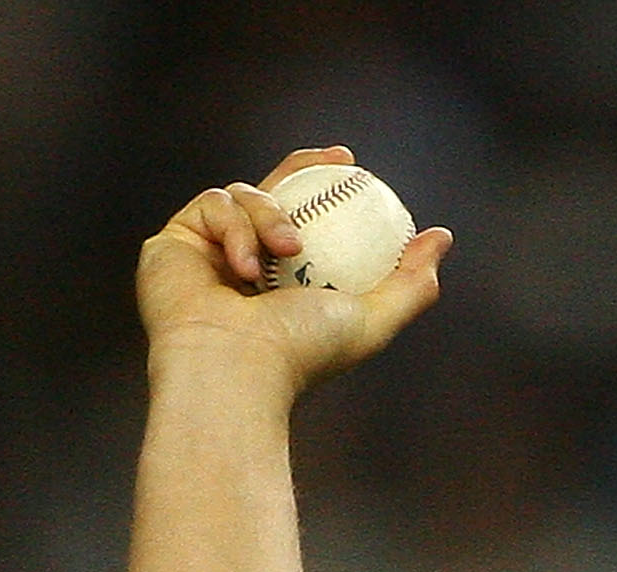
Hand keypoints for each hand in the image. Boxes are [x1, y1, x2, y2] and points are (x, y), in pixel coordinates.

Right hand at [135, 146, 450, 400]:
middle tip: (335, 159)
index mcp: (287, 281)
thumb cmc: (303, 350)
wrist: (235, 367)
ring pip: (245, 194)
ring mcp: (207, 251)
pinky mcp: (174, 242)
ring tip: (286, 250)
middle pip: (269, 192)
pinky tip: (244, 267)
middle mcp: (247, 264)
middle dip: (301, 169)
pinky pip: (214, 205)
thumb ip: (411, 282)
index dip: (325, 184)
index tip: (353, 164)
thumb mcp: (373, 318)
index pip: (306, 220)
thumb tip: (442, 237)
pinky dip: (236, 229)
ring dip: (271, 215)